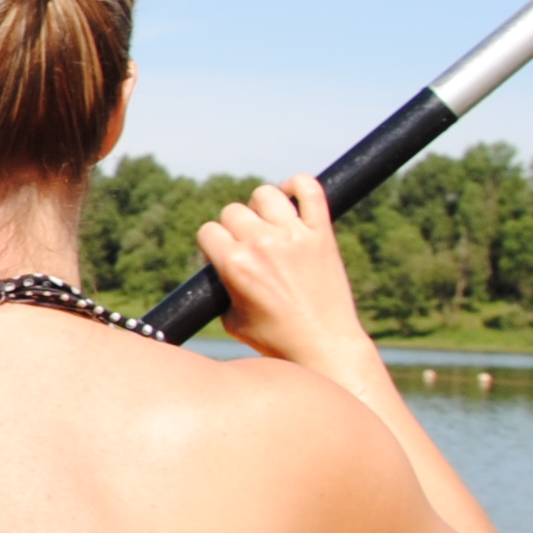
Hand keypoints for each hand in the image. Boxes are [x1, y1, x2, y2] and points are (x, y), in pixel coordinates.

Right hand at [197, 175, 381, 385]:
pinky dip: (298, 185)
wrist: (323, 347)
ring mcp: (295, 236)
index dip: (213, 246)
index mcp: (236, 265)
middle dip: (236, 230)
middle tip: (249, 249)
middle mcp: (263, 245)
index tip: (224, 257)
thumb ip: (222, 285)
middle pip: (233, 211)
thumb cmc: (276, 340)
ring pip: (266, 194)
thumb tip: (220, 263)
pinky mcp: (322, 233)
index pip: (208, 231)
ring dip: (262, 207)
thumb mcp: (231, 318)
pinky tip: (292, 200)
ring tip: (270, 226)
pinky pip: (309, 188)